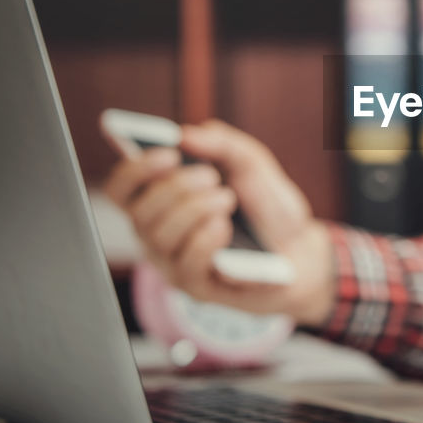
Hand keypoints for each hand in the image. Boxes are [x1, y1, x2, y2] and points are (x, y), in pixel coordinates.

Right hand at [102, 119, 335, 326]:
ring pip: (159, 237)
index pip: (121, 189)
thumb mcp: (250, 162)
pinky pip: (186, 265)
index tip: (168, 153)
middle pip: (139, 213)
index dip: (134, 170)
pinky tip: (225, 227)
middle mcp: (158, 234)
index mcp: (161, 201)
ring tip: (227, 198)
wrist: (301, 246)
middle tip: (211, 176)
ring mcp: (174, 263)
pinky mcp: (197, 288)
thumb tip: (185, 134)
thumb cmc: (266, 204)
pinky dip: (205, 240)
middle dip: (175, 188)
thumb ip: (221, 143)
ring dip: (194, 210)